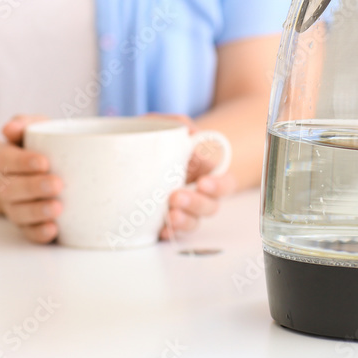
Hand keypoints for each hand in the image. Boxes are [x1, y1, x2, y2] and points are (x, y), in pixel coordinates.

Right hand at [0, 114, 62, 243]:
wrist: (40, 171)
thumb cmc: (40, 145)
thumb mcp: (35, 128)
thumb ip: (24, 123)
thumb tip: (10, 128)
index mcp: (5, 159)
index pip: (7, 160)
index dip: (23, 162)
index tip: (44, 161)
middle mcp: (5, 185)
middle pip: (11, 189)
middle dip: (34, 188)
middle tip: (57, 183)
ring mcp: (14, 207)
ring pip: (19, 213)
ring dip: (38, 212)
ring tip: (58, 208)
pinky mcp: (27, 225)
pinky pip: (28, 233)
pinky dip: (39, 234)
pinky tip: (53, 230)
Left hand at [152, 113, 236, 238]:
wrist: (132, 154)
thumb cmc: (158, 141)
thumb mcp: (167, 126)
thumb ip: (179, 124)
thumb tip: (189, 132)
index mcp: (207, 173)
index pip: (225, 183)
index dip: (218, 185)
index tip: (203, 182)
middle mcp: (198, 194)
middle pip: (210, 206)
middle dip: (196, 203)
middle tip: (176, 197)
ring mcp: (182, 209)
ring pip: (193, 222)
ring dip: (184, 221)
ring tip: (170, 215)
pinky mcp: (164, 221)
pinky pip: (172, 232)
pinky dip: (168, 233)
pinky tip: (161, 231)